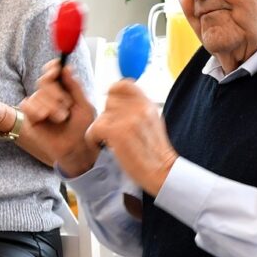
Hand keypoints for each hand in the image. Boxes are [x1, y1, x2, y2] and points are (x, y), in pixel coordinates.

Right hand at [20, 60, 97, 173]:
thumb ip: (75, 87)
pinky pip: (28, 106)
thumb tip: (66, 67)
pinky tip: (47, 118)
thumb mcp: (84, 106)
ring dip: (52, 107)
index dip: (52, 68)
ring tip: (62, 118)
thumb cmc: (83, 128)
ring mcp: (38, 105)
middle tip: (67, 105)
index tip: (57, 69)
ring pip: (37, 94)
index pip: (52, 71)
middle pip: (44, 81)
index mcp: (63, 89)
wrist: (77, 148)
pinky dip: (39, 111)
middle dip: (57, 92)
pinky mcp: (30, 117)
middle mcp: (49, 95)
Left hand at [85, 79, 176, 194]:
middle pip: (108, 101)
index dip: (112, 93)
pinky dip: (94, 139)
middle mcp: (138, 108)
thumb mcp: (153, 122)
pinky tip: (102, 146)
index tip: (112, 106)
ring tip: (109, 141)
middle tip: (112, 131)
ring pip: (101, 116)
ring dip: (101, 129)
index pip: (123, 84)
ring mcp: (128, 119)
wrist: (162, 171)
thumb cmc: (155, 153)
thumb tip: (120, 103)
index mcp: (147, 104)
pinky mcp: (117, 132)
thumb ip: (138, 110)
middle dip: (107, 116)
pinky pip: (95, 128)